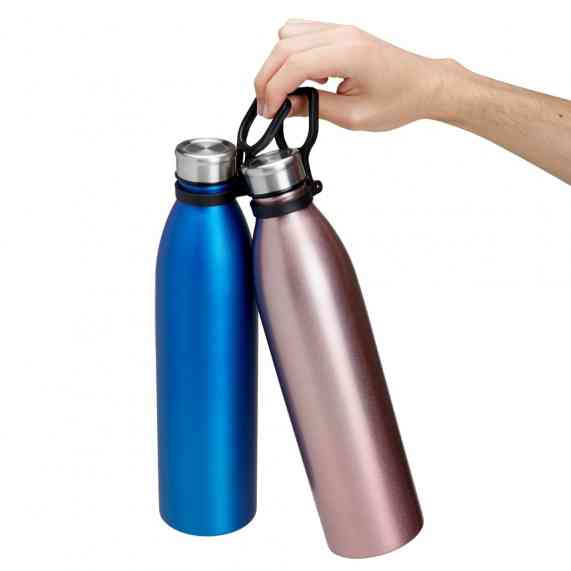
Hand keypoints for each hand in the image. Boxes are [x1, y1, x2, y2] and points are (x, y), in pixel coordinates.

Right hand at [254, 19, 447, 130]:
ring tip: (286, 93)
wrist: (423, 84)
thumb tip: (285, 107)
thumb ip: (315, 108)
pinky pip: (301, 33)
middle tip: (268, 107)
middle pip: (283, 46)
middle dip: (268, 78)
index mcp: (348, 53)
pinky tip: (306, 78)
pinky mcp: (339, 32)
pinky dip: (291, 55)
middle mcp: (342, 34)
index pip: (294, 64)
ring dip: (278, 65)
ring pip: (288, 36)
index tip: (268, 112)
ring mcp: (340, 29)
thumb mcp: (354, 116)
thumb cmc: (400, 99)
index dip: (273, 90)